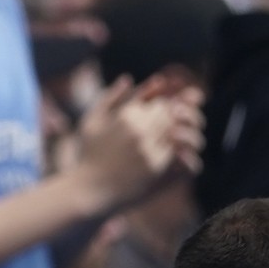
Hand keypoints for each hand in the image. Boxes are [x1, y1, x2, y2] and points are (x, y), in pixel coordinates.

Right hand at [72, 78, 204, 210]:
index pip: (160, 101)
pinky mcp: (155, 168)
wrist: (89, 189)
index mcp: (126, 115)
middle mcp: (139, 130)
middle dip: (177, 115)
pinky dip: (179, 147)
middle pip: (171, 115)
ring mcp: (148, 149)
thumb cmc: (88, 154)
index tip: (173, 106)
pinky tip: (176, 149)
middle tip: (181, 118)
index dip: (169, 102)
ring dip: (181, 130)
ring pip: (175, 131)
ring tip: (176, 133)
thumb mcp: (92, 120)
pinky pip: (174, 151)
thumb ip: (111, 97)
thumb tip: (128, 78)